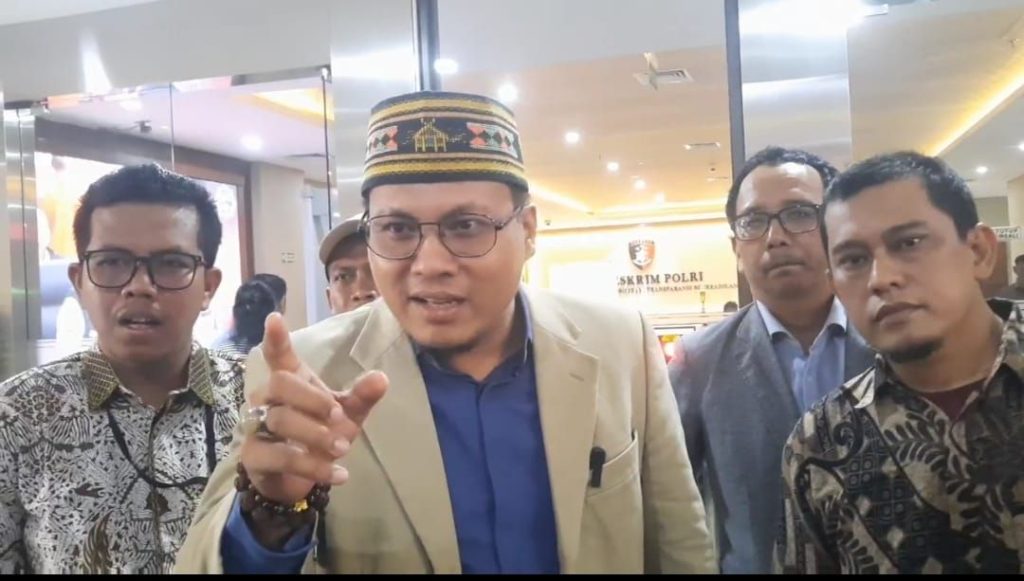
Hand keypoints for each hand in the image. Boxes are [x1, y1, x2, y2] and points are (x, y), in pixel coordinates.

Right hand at [239, 313, 387, 505]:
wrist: (299, 479)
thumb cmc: (320, 435)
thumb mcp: (346, 415)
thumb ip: (362, 397)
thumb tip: (382, 378)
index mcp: (291, 381)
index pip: (278, 356)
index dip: (276, 339)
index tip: (275, 318)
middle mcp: (266, 398)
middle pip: (280, 384)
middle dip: (313, 400)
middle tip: (339, 418)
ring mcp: (255, 426)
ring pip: (279, 421)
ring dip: (316, 436)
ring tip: (343, 450)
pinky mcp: (253, 456)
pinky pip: (279, 457)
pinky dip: (314, 467)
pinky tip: (339, 476)